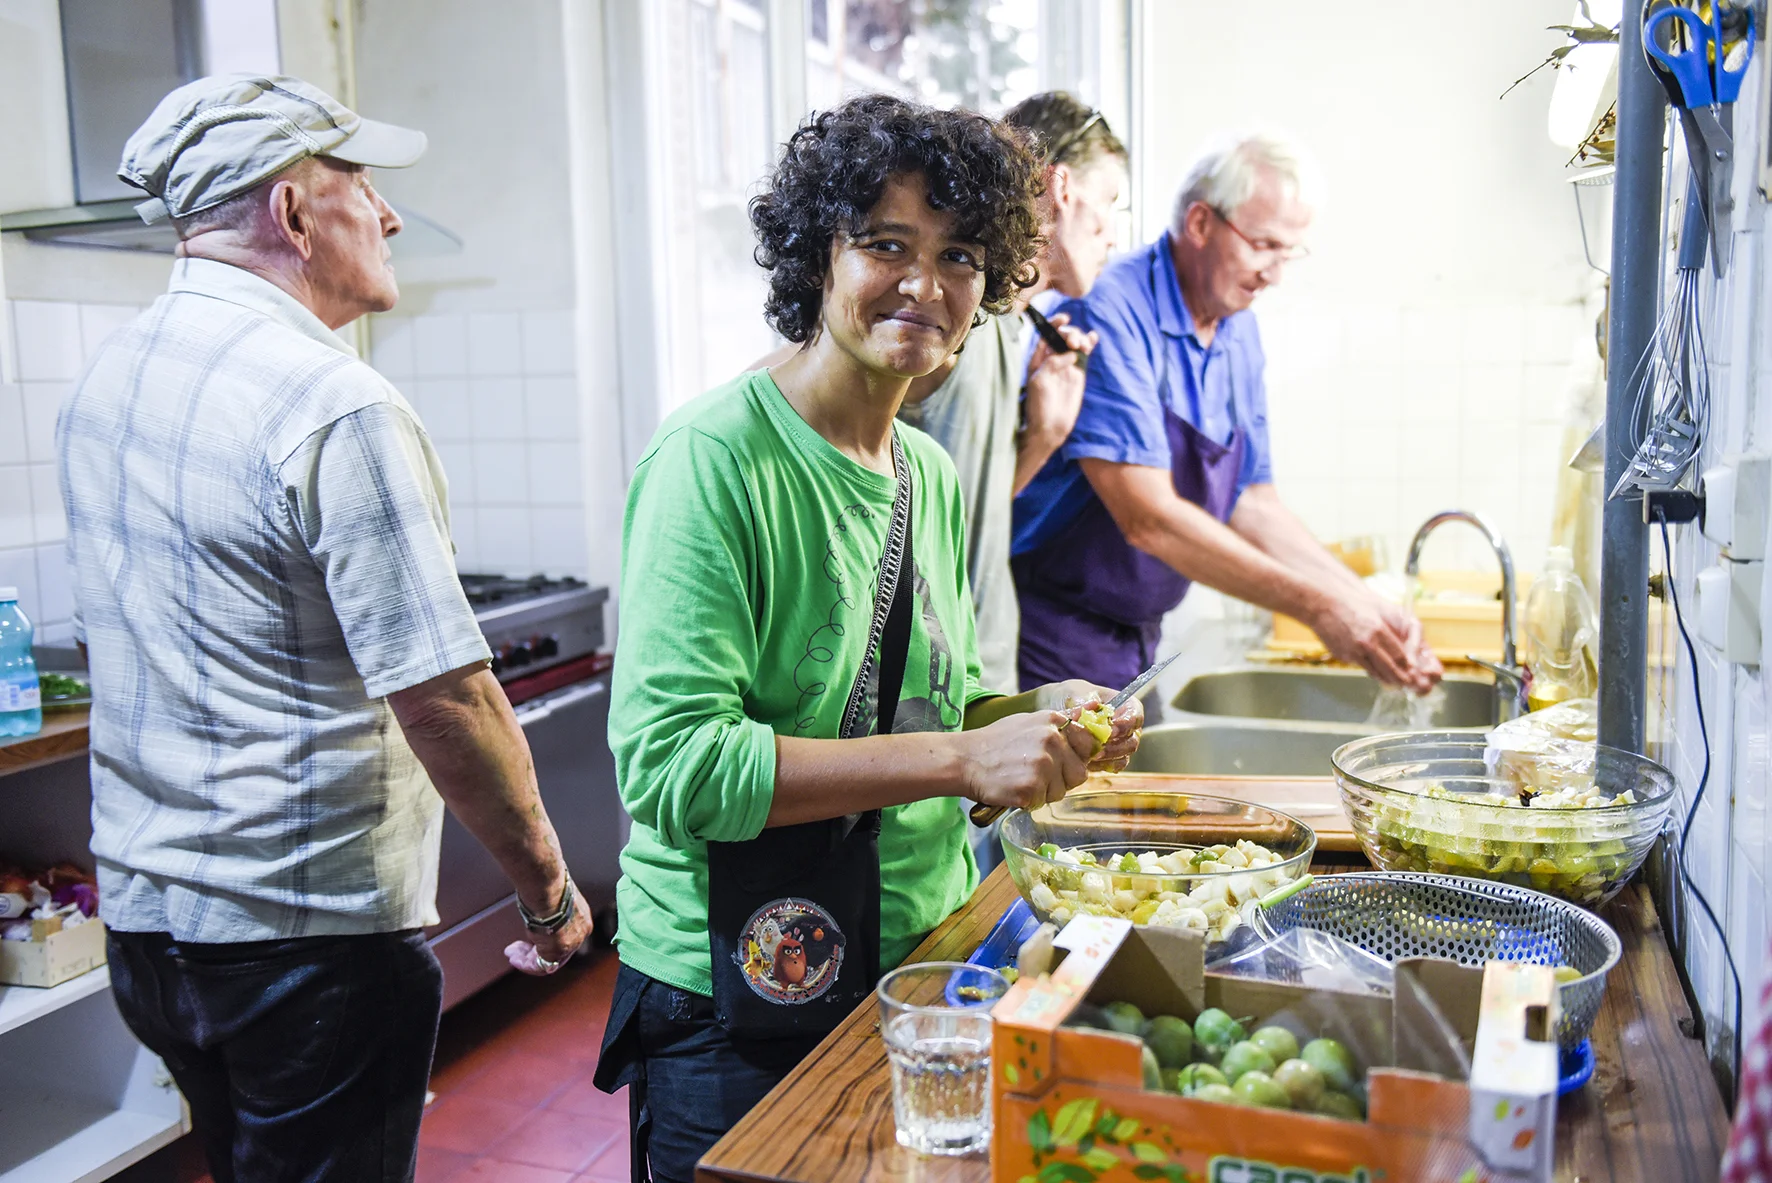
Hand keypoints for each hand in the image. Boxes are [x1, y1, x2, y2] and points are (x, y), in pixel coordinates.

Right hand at [504, 881, 591, 975]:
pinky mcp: (558, 951)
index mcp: (580, 917)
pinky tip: (514, 957)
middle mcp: (580, 932)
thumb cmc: (546, 885)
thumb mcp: (550, 899)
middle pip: (556, 950)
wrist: (547, 887)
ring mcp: (571, 943)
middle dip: (533, 951)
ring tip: (512, 954)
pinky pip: (540, 965)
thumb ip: (548, 910)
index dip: (545, 938)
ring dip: (526, 959)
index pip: (564, 935)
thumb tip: (537, 910)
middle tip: (516, 950)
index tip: (530, 937)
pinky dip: (525, 963)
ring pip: (547, 959)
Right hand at [959, 710, 1090, 812]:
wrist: (964, 759)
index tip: (1061, 762)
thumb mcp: (1028, 723)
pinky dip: (1029, 801)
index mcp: (1054, 722)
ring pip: (1061, 791)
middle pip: (1079, 773)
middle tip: (1036, 776)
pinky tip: (1013, 788)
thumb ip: (1056, 729)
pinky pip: (1042, 802)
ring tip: (1021, 779)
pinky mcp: (1031, 787)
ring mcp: (1042, 764)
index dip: (1075, 758)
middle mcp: (1052, 740)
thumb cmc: (995, 743)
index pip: (1088, 745)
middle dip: (1062, 780)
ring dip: (1044, 792)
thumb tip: (1088, 733)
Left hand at [1023, 313, 1095, 447]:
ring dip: (1081, 338)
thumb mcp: (1040, 381)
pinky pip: (1085, 355)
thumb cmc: (1039, 405)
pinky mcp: (1078, 373)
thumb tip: (1071, 353)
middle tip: (1073, 342)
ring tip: (1083, 344)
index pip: (1047, 334)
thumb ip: (1052, 363)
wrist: (1050, 426)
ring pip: (1075, 344)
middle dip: (1070, 333)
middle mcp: (1053, 359)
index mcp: (1039, 358)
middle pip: (1063, 336)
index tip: (1063, 319)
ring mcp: (1067, 365)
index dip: (1055, 324)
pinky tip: (1093, 337)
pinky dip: (1089, 345)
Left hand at [1031, 679, 1143, 771]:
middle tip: (1099, 747)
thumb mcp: (1074, 693)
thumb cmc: (1070, 696)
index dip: (1127, 725)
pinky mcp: (1109, 758)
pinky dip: (1101, 766)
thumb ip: (1084, 701)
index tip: (1111, 729)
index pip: (1136, 716)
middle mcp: (1127, 727)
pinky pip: (1112, 766)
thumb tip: (1094, 705)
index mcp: (1125, 707)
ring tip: (1089, 756)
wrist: (1058, 709)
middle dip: (1116, 746)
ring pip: (1124, 756)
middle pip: (1132, 741)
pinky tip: (1086, 762)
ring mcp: (1119, 744)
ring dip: (1108, 758)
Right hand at [1308, 593, 1436, 693]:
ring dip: (1385, 677)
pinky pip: (1360, 664)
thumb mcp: (1380, 611)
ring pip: (1374, 672)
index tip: (1413, 672)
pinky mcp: (1342, 656)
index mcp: (1377, 630)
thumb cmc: (1354, 603)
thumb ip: (1393, 631)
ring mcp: (1352, 651)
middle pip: (1389, 668)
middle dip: (1400, 678)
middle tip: (1407, 683)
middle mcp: (1365, 643)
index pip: (1399, 656)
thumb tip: (1405, 650)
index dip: (1408, 667)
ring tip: (1392, 681)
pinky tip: (1371, 664)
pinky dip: (1368, 666)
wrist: (1323, 602)